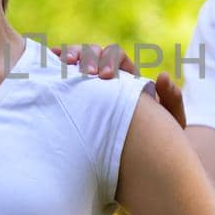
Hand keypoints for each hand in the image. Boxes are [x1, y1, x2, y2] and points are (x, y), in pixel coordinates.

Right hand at [54, 43, 185, 127]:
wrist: (148, 160)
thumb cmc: (160, 139)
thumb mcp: (172, 121)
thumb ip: (172, 99)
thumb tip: (161, 76)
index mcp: (128, 78)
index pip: (116, 58)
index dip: (108, 61)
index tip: (102, 77)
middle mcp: (108, 78)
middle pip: (94, 54)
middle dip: (86, 57)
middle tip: (83, 73)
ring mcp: (90, 88)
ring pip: (77, 62)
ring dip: (68, 58)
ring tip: (59, 64)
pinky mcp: (76, 100)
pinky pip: (63, 78)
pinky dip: (53, 67)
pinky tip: (42, 66)